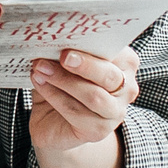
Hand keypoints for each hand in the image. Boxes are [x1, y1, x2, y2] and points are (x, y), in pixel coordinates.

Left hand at [29, 48, 136, 167]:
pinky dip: (55, 96)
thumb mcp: (67, 63)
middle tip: (62, 56)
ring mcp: (115, 113)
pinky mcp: (99, 131)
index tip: (75, 36)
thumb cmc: (63, 84)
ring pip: (93, 96)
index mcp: (125, 64)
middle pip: (110, 76)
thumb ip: (69, 50)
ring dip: (63, 80)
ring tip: (40, 69)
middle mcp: (127, 88)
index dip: (99, 44)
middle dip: (85, 65)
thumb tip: (54, 37)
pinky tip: (40, 84)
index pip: (119, 53)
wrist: (54, 122)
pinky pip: (76, 112)